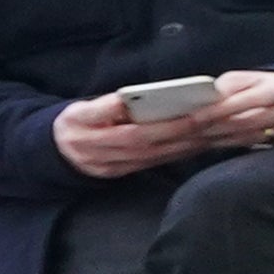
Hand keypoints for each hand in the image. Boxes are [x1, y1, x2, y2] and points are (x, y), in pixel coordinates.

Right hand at [52, 93, 214, 178]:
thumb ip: (103, 107)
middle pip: (152, 147)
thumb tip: (125, 99)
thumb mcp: (78, 110)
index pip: (134, 134)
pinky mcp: (125, 174)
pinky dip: (179, 153)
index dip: (164, 126)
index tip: (192, 115)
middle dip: (185, 133)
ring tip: (213, 129)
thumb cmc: (75, 123)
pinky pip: (156, 163)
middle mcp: (106, 157)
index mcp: (92, 138)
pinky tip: (199, 142)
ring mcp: (117, 168)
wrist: (59, 151)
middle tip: (213, 119)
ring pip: (158, 158)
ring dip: (188, 145)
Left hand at [199, 70, 273, 148]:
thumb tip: (207, 98)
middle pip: (249, 123)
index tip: (194, 118)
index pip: (246, 100)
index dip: (218, 110)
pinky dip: (240, 147)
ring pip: (254, 138)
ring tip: (201, 139)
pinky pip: (265, 148)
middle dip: (216, 128)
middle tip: (190, 133)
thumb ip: (231, 85)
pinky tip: (223, 144)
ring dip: (223, 140)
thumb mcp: (256, 78)